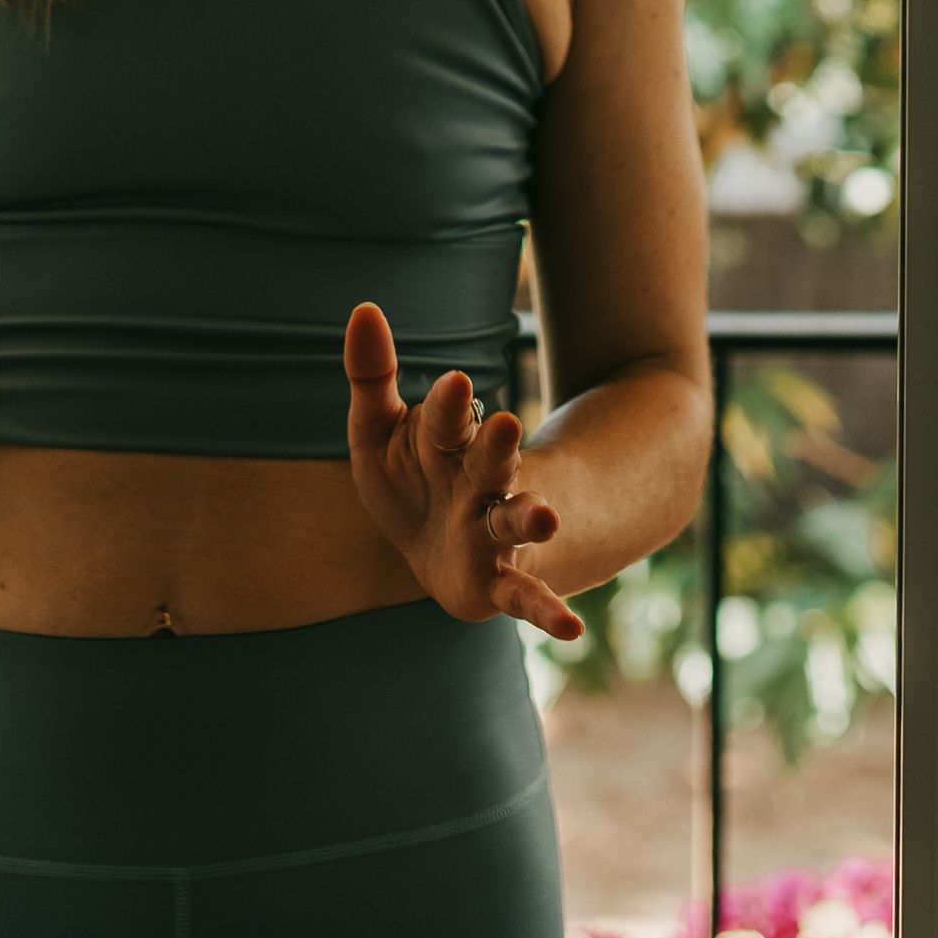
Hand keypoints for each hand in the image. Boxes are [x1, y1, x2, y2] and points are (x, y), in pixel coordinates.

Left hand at [343, 302, 581, 640]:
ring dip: (529, 517)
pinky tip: (573, 630)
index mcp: (449, 445)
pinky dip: (547, 612)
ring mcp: (492, 533)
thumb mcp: (381, 432)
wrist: (444, 549)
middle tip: (505, 425)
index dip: (448, 407)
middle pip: (488, 462)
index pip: (447, 422)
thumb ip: (373, 375)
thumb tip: (364, 307)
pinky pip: (524, 598)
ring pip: (513, 520)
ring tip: (545, 517)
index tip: (450, 384)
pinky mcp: (497, 581)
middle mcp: (478, 485)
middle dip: (494, 447)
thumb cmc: (415, 479)